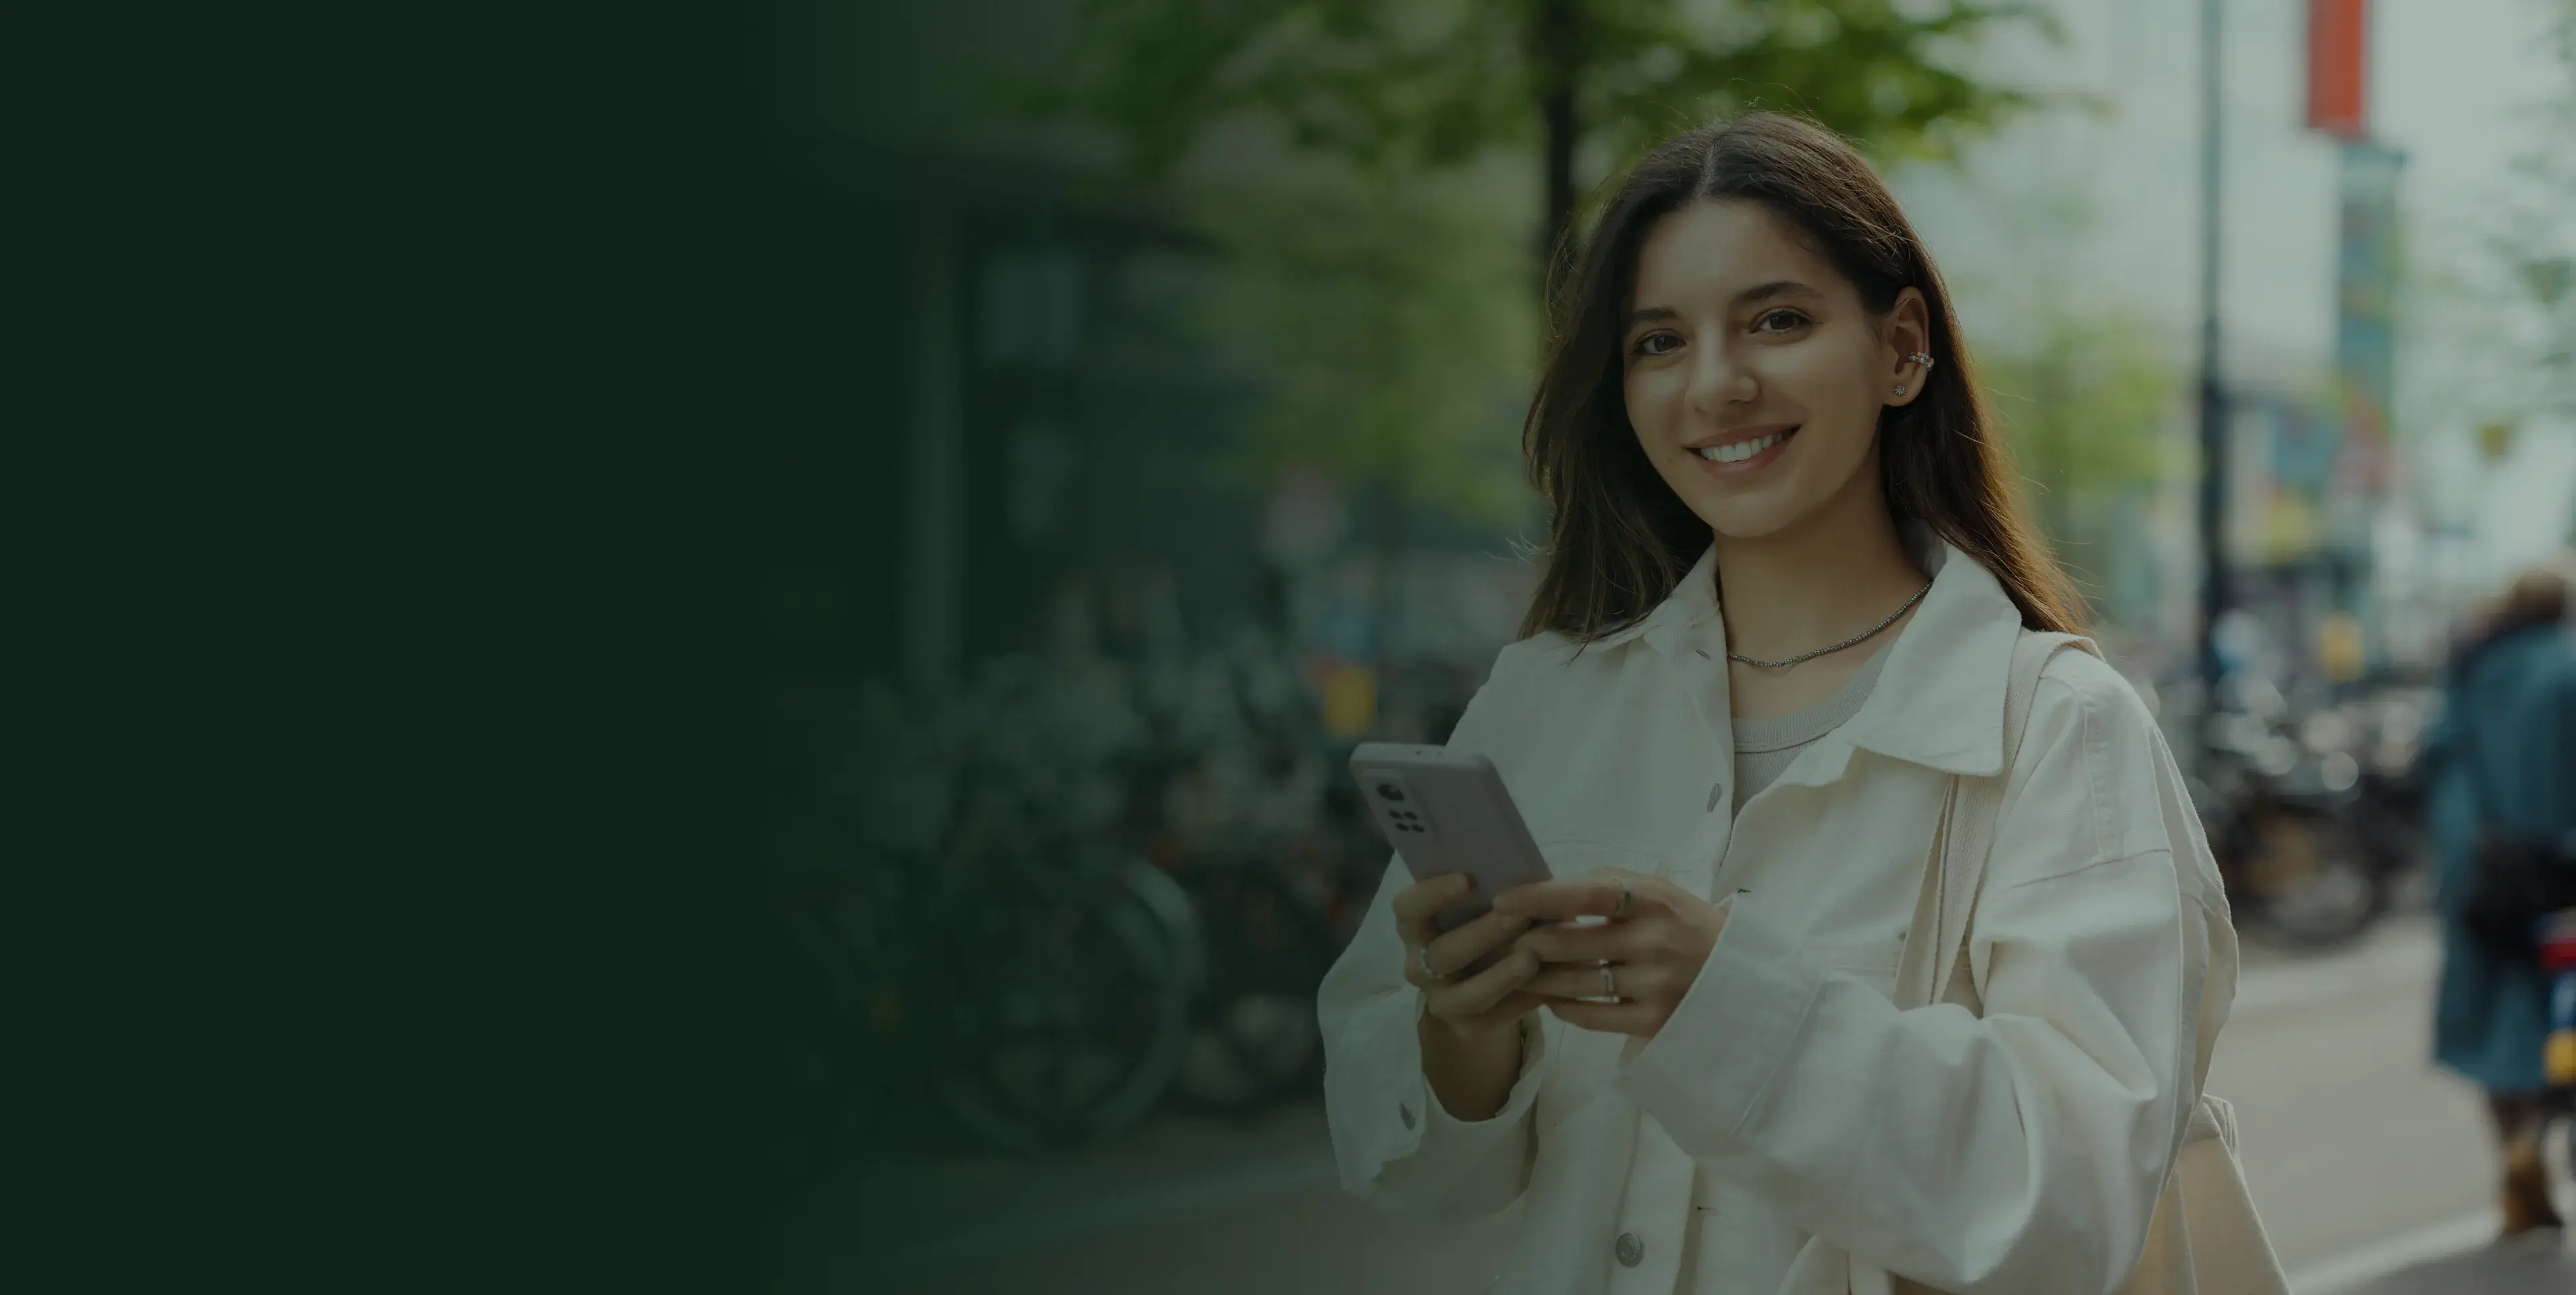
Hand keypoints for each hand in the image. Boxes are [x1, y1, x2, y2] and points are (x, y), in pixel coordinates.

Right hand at [1394, 873, 1545, 1037]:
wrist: (1483, 977)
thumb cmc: (1483, 921)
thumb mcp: (1482, 904)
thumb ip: (1494, 892)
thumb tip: (1526, 880)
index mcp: (1414, 925)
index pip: (1408, 908)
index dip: (1432, 893)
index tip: (1469, 880)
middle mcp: (1418, 964)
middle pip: (1442, 953)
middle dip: (1482, 934)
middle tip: (1519, 917)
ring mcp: (1439, 999)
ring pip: (1467, 994)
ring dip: (1501, 975)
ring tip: (1533, 958)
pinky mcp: (1464, 1025)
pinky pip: (1492, 1018)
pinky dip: (1520, 1001)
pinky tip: (1546, 987)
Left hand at [1494, 869, 1728, 1038]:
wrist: (1741, 977)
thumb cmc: (1688, 925)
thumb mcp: (1660, 893)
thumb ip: (1611, 885)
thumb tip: (1551, 888)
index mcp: (1654, 901)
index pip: (1587, 893)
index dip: (1539, 897)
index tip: (1502, 901)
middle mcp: (1653, 942)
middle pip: (1570, 942)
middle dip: (1526, 942)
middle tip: (1499, 941)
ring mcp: (1653, 985)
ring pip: (1573, 982)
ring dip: (1535, 976)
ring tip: (1513, 970)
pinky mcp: (1653, 1021)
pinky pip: (1590, 1016)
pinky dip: (1561, 1006)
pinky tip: (1549, 997)